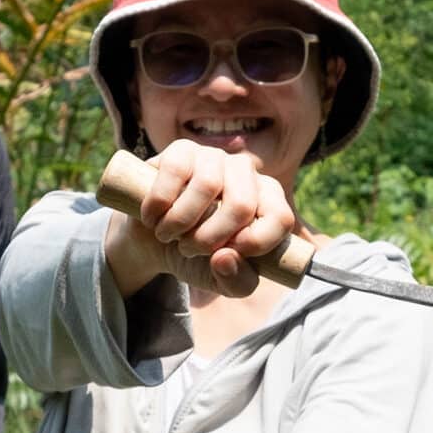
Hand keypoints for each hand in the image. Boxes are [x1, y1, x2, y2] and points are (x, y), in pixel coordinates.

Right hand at [105, 140, 298, 297]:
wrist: (153, 240)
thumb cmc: (197, 258)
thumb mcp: (221, 280)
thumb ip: (237, 282)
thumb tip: (225, 258)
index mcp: (268, 203)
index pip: (281, 218)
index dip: (256, 243)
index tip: (226, 256)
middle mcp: (247, 174)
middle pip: (242, 204)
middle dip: (209, 238)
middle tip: (189, 249)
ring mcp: (215, 157)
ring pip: (207, 186)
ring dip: (180, 223)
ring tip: (168, 235)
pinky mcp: (183, 150)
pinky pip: (176, 172)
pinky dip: (158, 205)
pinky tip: (151, 218)